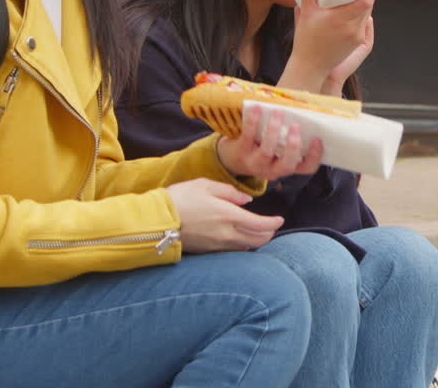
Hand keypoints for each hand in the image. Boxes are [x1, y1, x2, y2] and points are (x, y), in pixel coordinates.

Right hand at [165, 178, 284, 251]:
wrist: (157, 221)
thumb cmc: (180, 198)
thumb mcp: (205, 185)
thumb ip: (229, 192)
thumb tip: (246, 201)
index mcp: (229, 214)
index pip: (261, 224)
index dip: (274, 223)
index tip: (280, 219)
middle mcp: (227, 233)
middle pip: (258, 240)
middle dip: (268, 234)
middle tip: (272, 227)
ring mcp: (218, 245)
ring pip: (246, 247)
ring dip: (256, 241)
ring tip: (257, 232)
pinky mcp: (208, 252)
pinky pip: (232, 251)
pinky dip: (241, 245)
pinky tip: (238, 238)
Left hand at [215, 103, 323, 179]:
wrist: (231, 158)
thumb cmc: (261, 148)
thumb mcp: (277, 148)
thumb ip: (289, 135)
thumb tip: (304, 106)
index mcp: (285, 167)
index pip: (306, 168)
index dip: (314, 156)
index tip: (317, 139)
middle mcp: (272, 169)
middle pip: (287, 165)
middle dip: (293, 146)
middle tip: (296, 126)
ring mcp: (255, 163)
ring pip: (267, 151)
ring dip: (273, 130)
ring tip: (277, 112)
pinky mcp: (240, 152)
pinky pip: (248, 136)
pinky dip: (253, 121)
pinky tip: (257, 108)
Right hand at [282, 0, 376, 91]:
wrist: (310, 67)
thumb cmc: (306, 41)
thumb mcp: (306, 13)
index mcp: (343, 19)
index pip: (366, 0)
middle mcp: (354, 28)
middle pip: (368, 6)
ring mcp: (357, 37)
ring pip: (366, 15)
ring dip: (364, 4)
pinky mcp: (357, 43)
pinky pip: (362, 24)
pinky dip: (360, 15)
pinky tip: (352, 9)